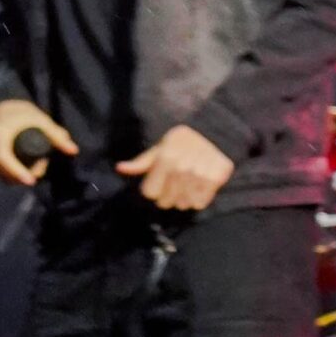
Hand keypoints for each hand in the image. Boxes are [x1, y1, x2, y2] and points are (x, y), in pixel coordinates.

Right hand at [0, 100, 77, 185]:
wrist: (2, 106)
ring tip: (36, 166)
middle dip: (22, 175)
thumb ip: (56, 135)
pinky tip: (24, 171)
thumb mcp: (40, 120)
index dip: (17, 171)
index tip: (31, 180)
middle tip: (42, 168)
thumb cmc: (22, 112)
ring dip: (17, 177)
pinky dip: (10, 175)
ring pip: (0, 174)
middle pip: (3, 171)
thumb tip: (73, 151)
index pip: (4, 158)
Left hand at [116, 125, 234, 211]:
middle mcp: (182, 167)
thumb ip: (140, 162)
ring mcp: (200, 174)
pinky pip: (199, 204)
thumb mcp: (159, 148)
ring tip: (189, 182)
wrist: (214, 131)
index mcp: (165, 158)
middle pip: (165, 202)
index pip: (150, 193)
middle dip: (168, 194)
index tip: (162, 178)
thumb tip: (119, 167)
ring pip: (182, 204)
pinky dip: (199, 198)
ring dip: (184, 197)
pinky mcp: (216, 179)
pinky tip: (200, 184)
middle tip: (177, 181)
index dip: (154, 188)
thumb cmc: (181, 142)